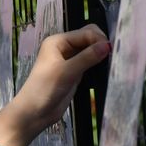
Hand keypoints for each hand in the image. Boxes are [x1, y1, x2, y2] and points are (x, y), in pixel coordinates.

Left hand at [0, 24, 109, 145]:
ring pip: (90, 52)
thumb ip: (87, 57)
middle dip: (100, 46)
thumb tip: (108, 46)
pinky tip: (105, 70)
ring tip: (111, 63)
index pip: (85, 32)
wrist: (34, 112)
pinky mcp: (74, 73)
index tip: (110, 52)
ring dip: (100, 56)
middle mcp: (64, 48)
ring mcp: (69, 61)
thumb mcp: (67, 71)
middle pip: (88, 39)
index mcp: (58, 41)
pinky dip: (97, 65)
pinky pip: (89, 64)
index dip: (99, 39)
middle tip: (112, 58)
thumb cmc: (45, 88)